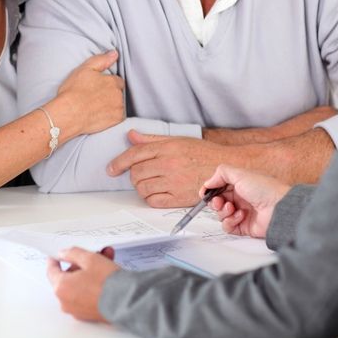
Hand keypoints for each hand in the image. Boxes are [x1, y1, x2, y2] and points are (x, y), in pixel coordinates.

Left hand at [46, 247, 118, 322]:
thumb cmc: (107, 283)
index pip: (51, 271)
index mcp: (61, 288)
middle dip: (81, 264)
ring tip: (106, 259)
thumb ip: (72, 253)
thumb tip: (63, 254)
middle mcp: (66, 301)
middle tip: (93, 254)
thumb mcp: (89, 258)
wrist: (126, 302)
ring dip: (90, 272)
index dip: (55, 260)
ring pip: (80, 285)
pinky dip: (93, 285)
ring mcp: (77, 310)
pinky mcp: (89, 314)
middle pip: (68, 277)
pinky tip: (107, 274)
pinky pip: (87, 295)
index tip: (57, 256)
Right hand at [50, 50, 125, 138]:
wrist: (68, 114)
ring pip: (118, 104)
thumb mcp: (85, 69)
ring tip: (96, 106)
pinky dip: (111, 115)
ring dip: (111, 104)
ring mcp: (118, 108)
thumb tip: (114, 53)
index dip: (107, 83)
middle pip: (119, 92)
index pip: (117, 80)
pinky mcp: (116, 120)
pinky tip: (99, 114)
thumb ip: (102, 60)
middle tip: (95, 96)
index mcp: (113, 81)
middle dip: (110, 93)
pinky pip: (117, 116)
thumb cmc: (73, 91)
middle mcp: (119, 95)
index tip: (98, 86)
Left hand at [107, 131, 231, 206]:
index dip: (118, 162)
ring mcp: (174, 182)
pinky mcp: (180, 198)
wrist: (226, 167)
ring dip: (140, 187)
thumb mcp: (177, 140)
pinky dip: (150, 198)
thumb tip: (131, 136)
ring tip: (149, 183)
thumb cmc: (203, 152)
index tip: (111, 169)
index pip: (134, 154)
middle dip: (133, 175)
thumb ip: (152, 140)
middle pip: (136, 173)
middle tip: (140, 174)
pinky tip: (156, 192)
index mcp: (167, 147)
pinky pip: (153, 201)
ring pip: (142, 188)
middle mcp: (169, 164)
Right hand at [203, 164, 289, 238]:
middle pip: (216, 202)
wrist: (279, 208)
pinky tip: (240, 216)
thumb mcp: (241, 174)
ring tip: (233, 208)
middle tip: (219, 201)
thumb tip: (208, 182)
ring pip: (220, 215)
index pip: (218, 188)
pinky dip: (230, 221)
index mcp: (239, 185)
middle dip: (215, 202)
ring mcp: (240, 213)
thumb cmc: (265, 189)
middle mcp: (239, 199)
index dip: (209, 190)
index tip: (205, 193)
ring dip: (223, 211)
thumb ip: (221, 173)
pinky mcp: (243, 227)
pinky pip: (228, 226)